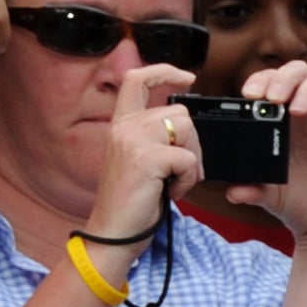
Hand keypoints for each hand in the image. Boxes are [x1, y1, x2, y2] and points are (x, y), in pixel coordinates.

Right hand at [90, 62, 205, 235]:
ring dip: (191, 161)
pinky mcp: (145, 158)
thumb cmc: (130, 204)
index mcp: (121, 125)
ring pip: (187, 130)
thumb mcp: (140, 161)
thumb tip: (187, 127)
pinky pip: (187, 159)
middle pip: (180, 112)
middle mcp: (124, 127)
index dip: (164, 71)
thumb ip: (155, 138)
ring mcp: (133, 140)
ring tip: (172, 182)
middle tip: (181, 172)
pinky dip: (187, 180)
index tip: (187, 78)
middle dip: (192, 143)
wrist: (113, 235)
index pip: (137, 79)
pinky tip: (170, 192)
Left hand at [237, 59, 306, 246]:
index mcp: (281, 120)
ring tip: (296, 110)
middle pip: (298, 72)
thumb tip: (233, 192)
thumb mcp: (268, 195)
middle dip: (283, 77)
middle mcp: (306, 114)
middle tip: (271, 97)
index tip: (249, 95)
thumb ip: (251, 189)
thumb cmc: (297, 202)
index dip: (261, 80)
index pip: (272, 82)